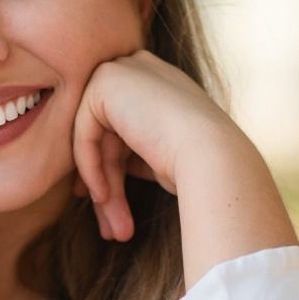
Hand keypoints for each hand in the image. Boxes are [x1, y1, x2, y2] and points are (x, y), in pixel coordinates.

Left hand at [69, 49, 234, 240]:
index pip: (123, 126)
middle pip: (107, 134)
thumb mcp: (162, 156)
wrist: (214, 155)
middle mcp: (142, 69)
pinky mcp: (106, 81)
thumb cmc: (200, 165)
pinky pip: (84, 133)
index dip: (113, 165)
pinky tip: (102, 197)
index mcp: (161, 82)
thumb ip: (134, 152)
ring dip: (103, 187)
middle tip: (111, 226)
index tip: (109, 202)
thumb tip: (100, 173)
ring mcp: (124, 70)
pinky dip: (90, 167)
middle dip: (107, 183)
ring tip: (112, 230)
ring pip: (95, 139)